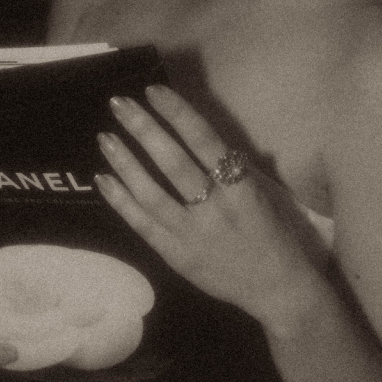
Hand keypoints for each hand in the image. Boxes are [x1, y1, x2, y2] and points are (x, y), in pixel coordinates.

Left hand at [93, 84, 328, 326]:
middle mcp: (215, 211)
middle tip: (118, 103)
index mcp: (241, 190)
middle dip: (144, 129)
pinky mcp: (176, 257)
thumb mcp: (263, 194)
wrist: (278, 291)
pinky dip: (121, 201)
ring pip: (151, 194)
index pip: (205, 142)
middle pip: (173, 163)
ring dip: (125, 163)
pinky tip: (103, 179)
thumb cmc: (275, 235)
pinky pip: (143, 225)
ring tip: (105, 137)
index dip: (178, 114)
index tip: (154, 90)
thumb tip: (198, 135)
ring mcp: (192, 236)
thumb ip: (233, 168)